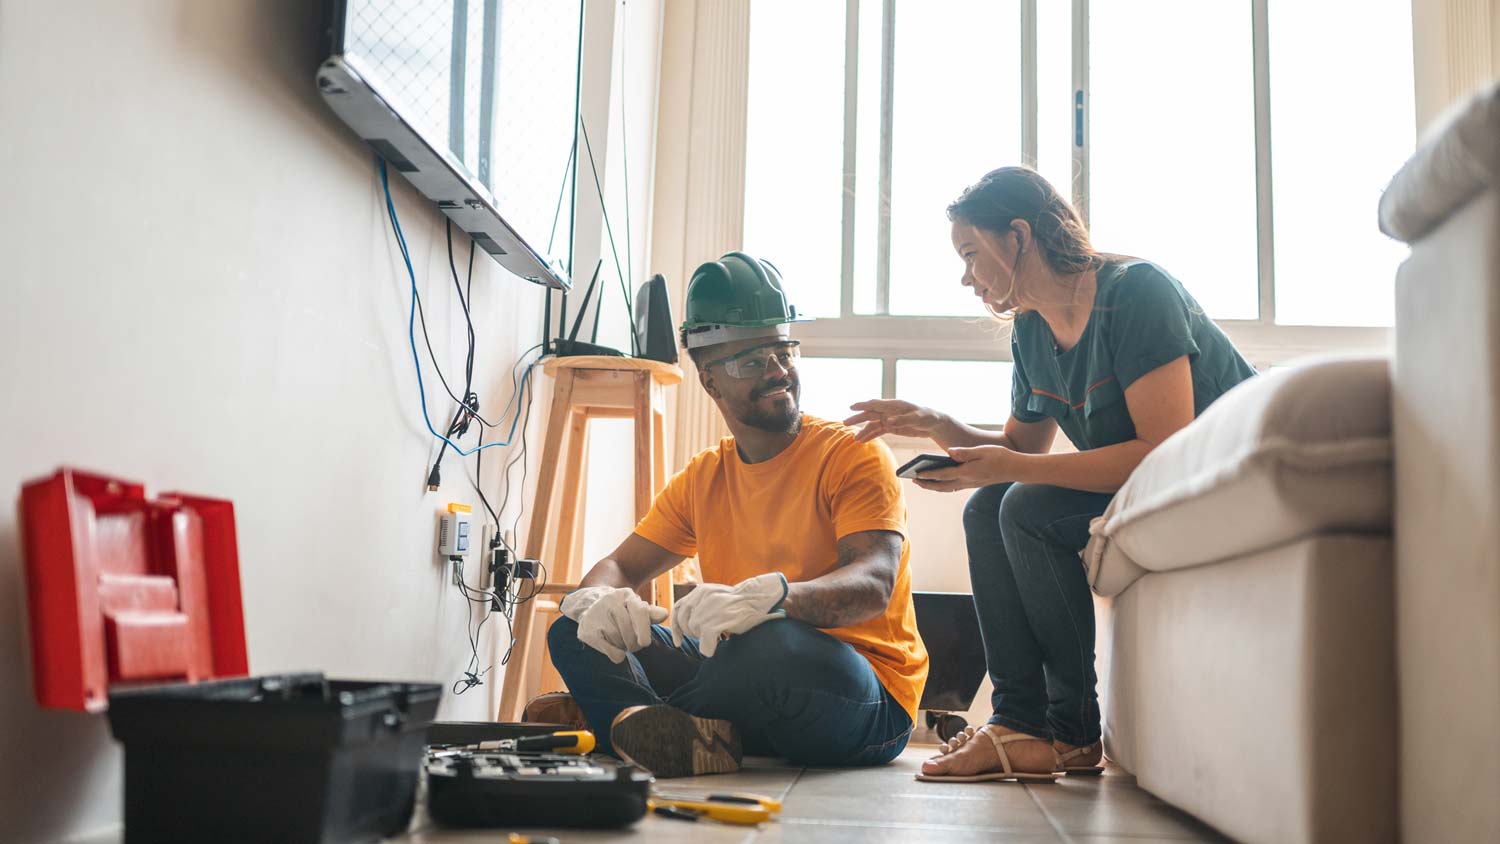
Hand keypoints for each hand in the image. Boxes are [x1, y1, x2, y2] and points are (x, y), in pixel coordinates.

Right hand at [559, 586, 668, 663]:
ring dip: (624, 646)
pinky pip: (611, 652)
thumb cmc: (620, 609)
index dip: (644, 629)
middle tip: (632, 642)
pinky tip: (613, 647)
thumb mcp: (635, 607)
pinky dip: (617, 655)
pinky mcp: (587, 632)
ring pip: (620, 643)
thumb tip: (664, 614)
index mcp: (625, 595)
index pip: (639, 612)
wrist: (590, 606)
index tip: (645, 643)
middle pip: (630, 632)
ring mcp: (597, 616)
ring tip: (620, 639)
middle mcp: (610, 602)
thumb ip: (650, 613)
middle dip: (634, 642)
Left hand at [671, 572, 787, 656]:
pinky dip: (707, 648)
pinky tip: (714, 648)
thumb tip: (687, 623)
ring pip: (694, 631)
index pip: (678, 608)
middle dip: (691, 634)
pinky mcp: (718, 620)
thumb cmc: (740, 603)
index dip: (675, 626)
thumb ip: (701, 605)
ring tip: (716, 638)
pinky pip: (705, 640)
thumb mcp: (717, 597)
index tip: (678, 641)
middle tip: (704, 638)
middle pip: (685, 622)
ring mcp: (710, 608)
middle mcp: (703, 597)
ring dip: (703, 639)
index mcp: (701, 590)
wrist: (760, 597)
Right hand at [843, 400, 956, 445]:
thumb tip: (887, 421)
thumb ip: (902, 420)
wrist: (934, 423)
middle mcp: (889, 411)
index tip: (852, 407)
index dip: (863, 405)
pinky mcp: (892, 427)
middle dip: (858, 418)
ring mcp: (889, 419)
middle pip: (870, 414)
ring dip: (863, 430)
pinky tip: (862, 440)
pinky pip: (878, 431)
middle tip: (846, 423)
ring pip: (873, 424)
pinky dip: (870, 435)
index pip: (876, 404)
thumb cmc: (927, 417)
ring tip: (855, 439)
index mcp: (894, 405)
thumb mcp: (917, 419)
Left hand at [912, 445, 1024, 492]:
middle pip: (941, 485)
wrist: (1015, 469)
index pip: (942, 474)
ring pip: (947, 488)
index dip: (928, 475)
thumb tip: (949, 452)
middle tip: (913, 479)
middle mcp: (966, 481)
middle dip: (926, 484)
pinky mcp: (973, 484)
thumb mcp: (982, 450)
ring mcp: (970, 484)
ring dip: (933, 486)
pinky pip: (954, 487)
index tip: (916, 474)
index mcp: (967, 472)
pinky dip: (943, 485)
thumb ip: (965, 452)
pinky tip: (939, 481)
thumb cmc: (1000, 456)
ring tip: (922, 481)